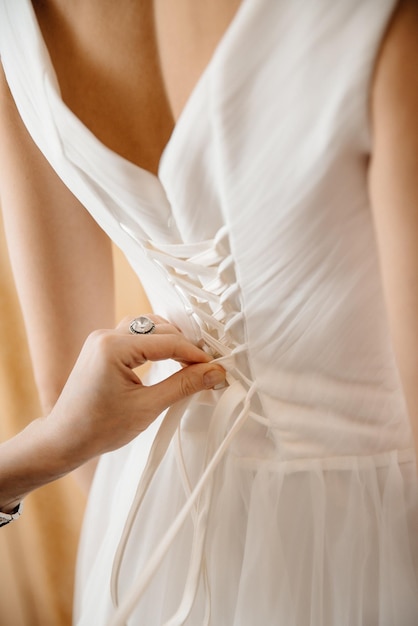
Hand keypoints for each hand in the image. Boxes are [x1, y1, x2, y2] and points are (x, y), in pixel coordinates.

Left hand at [47, 315, 225, 462]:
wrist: (63, 440)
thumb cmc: (98, 428)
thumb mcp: (147, 407)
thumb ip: (183, 386)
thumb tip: (213, 373)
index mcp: (113, 347)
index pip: (168, 342)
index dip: (195, 355)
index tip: (215, 368)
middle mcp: (105, 336)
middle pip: (159, 328)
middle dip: (185, 346)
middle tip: (205, 367)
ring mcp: (101, 340)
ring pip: (147, 328)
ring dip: (170, 341)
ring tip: (188, 363)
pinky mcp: (101, 348)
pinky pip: (134, 336)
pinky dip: (154, 345)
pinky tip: (166, 360)